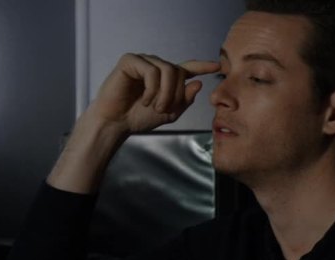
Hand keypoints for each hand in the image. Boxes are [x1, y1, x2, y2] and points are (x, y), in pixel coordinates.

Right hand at [88, 53, 219, 133]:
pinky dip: (152, 89)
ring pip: (168, 70)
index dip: (203, 67)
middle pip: (179, 72)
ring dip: (166, 93)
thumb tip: (198, 83)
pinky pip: (152, 71)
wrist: (117, 123)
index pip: (188, 68)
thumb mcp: (170, 112)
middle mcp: (156, 66)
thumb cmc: (140, 117)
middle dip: (176, 94)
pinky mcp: (130, 61)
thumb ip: (185, 100)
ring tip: (156, 107)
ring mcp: (143, 61)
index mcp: (167, 78)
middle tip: (165, 110)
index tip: (217, 66)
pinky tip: (145, 100)